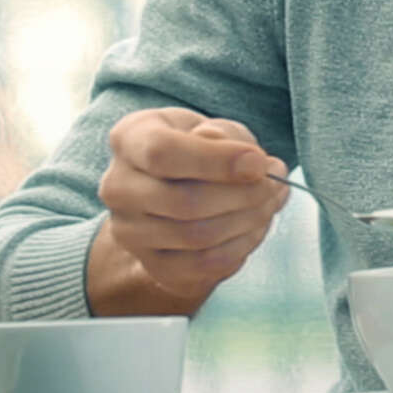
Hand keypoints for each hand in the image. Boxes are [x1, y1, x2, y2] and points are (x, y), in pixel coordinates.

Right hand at [89, 108, 288, 315]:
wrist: (178, 187)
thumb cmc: (199, 150)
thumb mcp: (212, 127)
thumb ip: (226, 136)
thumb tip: (249, 163)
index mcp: (129, 139)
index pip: (162, 152)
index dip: (217, 161)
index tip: (259, 163)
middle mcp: (118, 187)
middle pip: (184, 201)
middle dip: (243, 195)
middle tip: (273, 184)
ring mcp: (129, 231)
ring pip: (196, 237)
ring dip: (247, 222)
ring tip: (269, 203)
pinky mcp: (151, 264)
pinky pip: (202, 265)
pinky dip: (239, 248)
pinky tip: (253, 228)